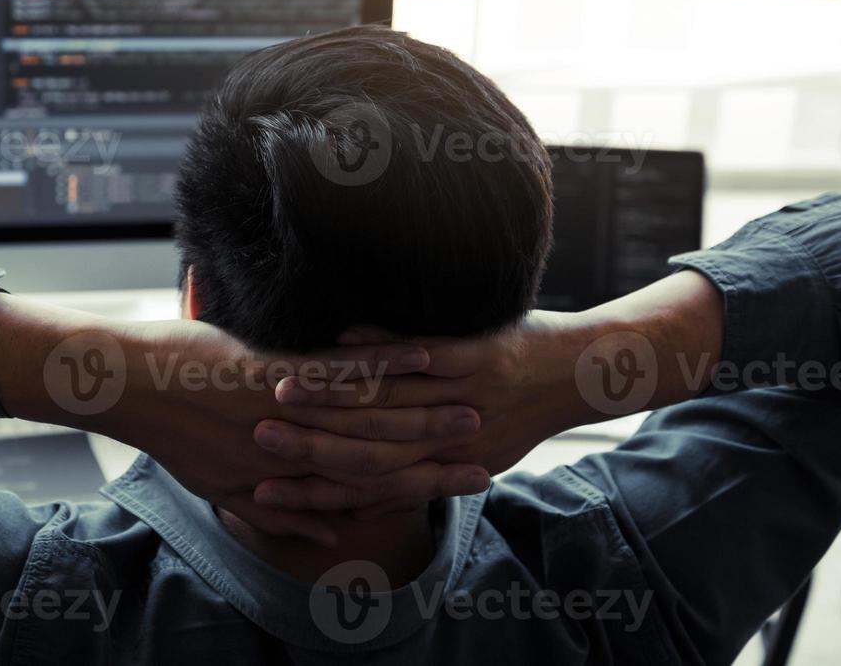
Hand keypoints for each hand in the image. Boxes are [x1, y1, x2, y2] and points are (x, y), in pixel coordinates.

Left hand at [107, 317, 492, 543]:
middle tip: (487, 450)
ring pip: (370, 418)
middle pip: (383, 460)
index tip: (466, 484)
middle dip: (439, 457)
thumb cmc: (175, 434)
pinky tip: (418, 357)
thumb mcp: (223, 488)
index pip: (369, 491)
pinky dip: (381, 364)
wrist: (134, 389)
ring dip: (425, 414)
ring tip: (471, 408)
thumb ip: (280, 512)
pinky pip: (339, 372)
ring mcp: (291, 412)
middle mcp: (296, 452)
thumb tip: (327, 531)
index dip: (421, 490)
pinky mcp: (278, 371)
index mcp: (288, 479)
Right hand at [249, 310, 592, 517]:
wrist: (584, 377)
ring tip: (279, 390)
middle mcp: (452, 442)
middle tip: (256, 441)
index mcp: (443, 467)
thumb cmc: (523, 414)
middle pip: (364, 455)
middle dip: (305, 449)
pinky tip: (341, 338)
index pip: (364, 491)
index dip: (310, 494)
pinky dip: (381, 350)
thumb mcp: (476, 454)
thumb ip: (421, 476)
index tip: (260, 491)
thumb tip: (368, 503)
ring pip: (387, 407)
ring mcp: (468, 398)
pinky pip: (428, 356)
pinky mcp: (484, 358)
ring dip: (328, 398)